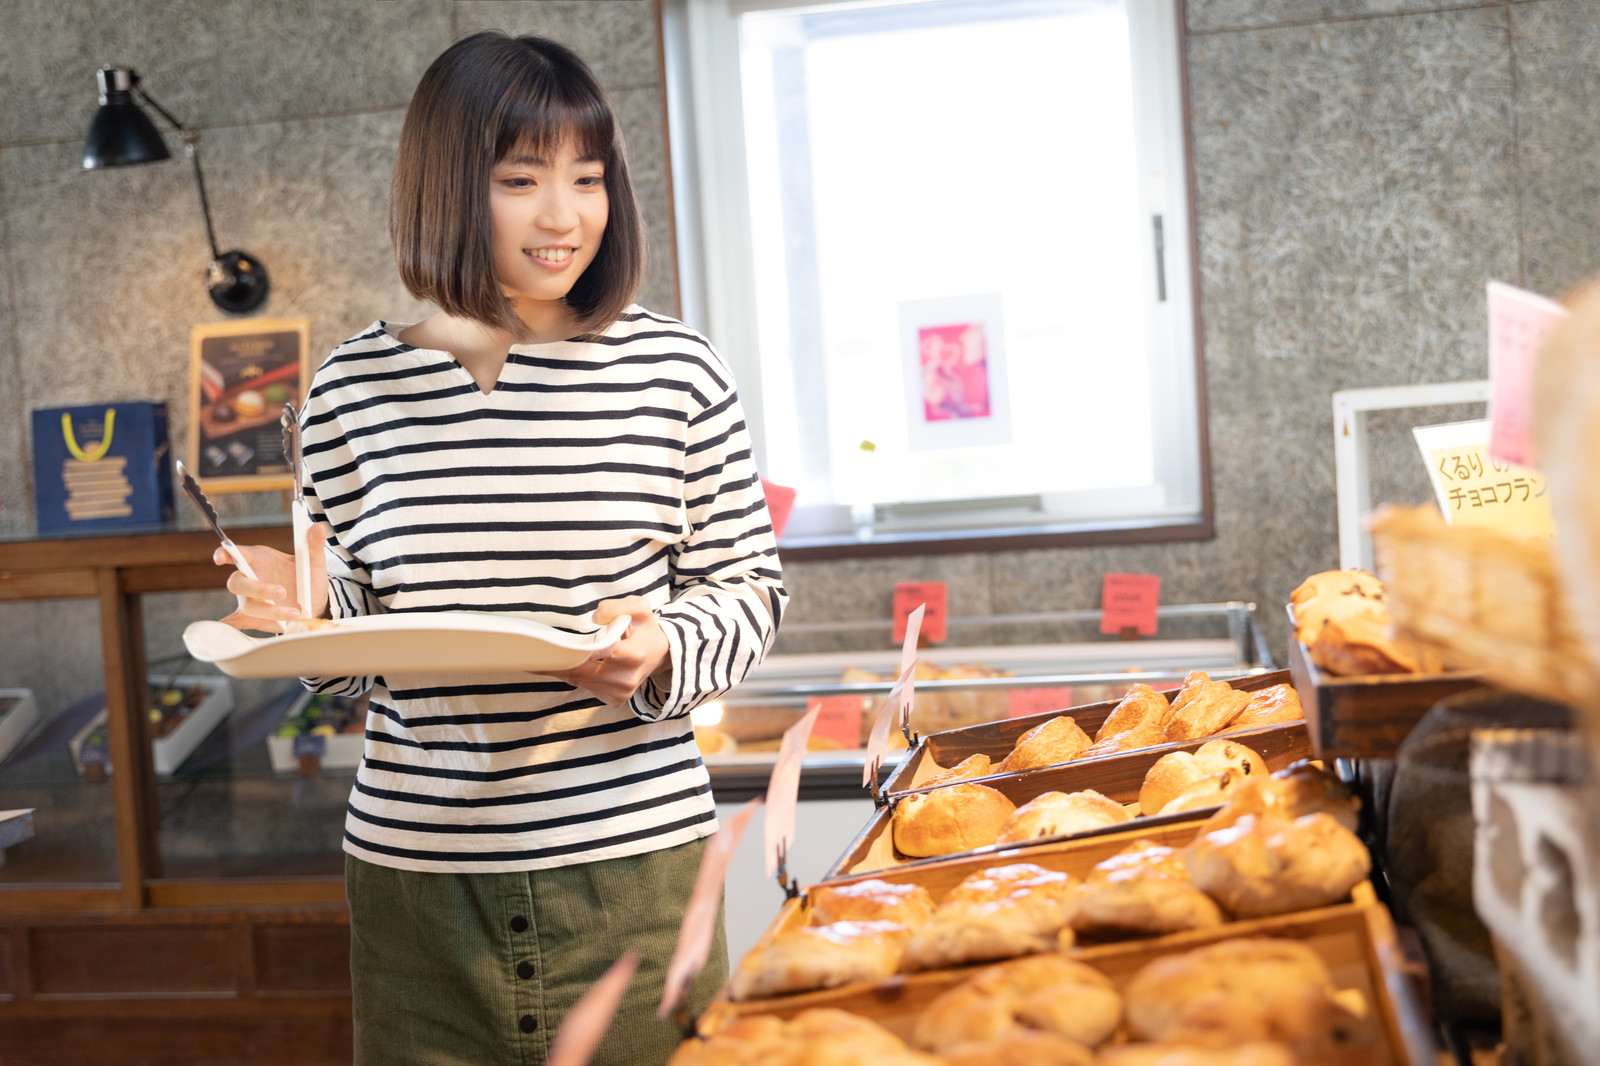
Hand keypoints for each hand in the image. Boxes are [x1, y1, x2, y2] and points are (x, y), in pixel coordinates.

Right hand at [214, 525, 329, 632]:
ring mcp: (250, 599)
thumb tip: (318, 527)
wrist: (316, 604)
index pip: (239, 554)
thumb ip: (314, 546)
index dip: (227, 553)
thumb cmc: (309, 579)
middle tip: (282, 592)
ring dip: (271, 611)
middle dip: (258, 588)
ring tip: (297, 613)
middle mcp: (251, 578)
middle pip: (237, 583)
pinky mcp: (253, 617)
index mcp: (261, 559)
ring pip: (249, 605)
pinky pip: (235, 623)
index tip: (220, 557)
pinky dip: (229, 627)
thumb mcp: (314, 563)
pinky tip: (226, 633)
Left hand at [545, 596, 670, 706]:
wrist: (661, 653)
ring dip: (563, 669)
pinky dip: (574, 676)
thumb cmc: (645, 628)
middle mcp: (626, 679)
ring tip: (543, 657)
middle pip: (581, 672)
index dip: (571, 652)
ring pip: (580, 681)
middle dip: (558, 663)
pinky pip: (586, 687)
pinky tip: (566, 664)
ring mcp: (620, 693)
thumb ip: (616, 607)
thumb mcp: (639, 607)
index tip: (546, 650)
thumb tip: (595, 617)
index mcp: (633, 655)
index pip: (596, 654)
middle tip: (531, 654)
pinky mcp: (614, 700)